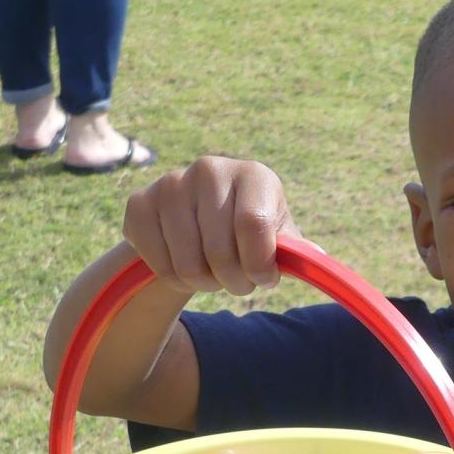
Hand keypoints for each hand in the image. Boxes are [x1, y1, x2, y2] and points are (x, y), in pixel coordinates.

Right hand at [122, 156, 306, 295]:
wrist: (199, 221)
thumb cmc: (251, 233)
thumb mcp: (278, 237)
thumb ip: (295, 249)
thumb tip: (314, 257)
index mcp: (253, 175)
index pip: (253, 227)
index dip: (259, 266)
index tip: (264, 279)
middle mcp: (210, 169)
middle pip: (221, 252)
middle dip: (235, 282)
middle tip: (239, 282)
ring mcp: (170, 183)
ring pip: (188, 265)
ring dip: (205, 284)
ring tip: (214, 274)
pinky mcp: (138, 204)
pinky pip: (159, 264)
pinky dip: (174, 279)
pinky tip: (184, 264)